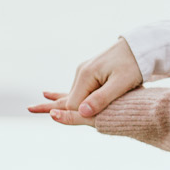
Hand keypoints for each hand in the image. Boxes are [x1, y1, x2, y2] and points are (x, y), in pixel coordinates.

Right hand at [26, 37, 142, 125]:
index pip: (75, 104)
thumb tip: (82, 112)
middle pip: (67, 97)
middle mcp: (82, 73)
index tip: (66, 124)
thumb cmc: (135, 64)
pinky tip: (49, 94)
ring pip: (73, 95)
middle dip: (51, 106)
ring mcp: (86, 72)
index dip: (75, 116)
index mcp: (87, 75)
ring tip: (34, 107)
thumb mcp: (122, 83)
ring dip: (63, 104)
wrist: (141, 46)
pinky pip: (78, 89)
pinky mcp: (91, 73)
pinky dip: (65, 95)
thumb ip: (102, 98)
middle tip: (28, 109)